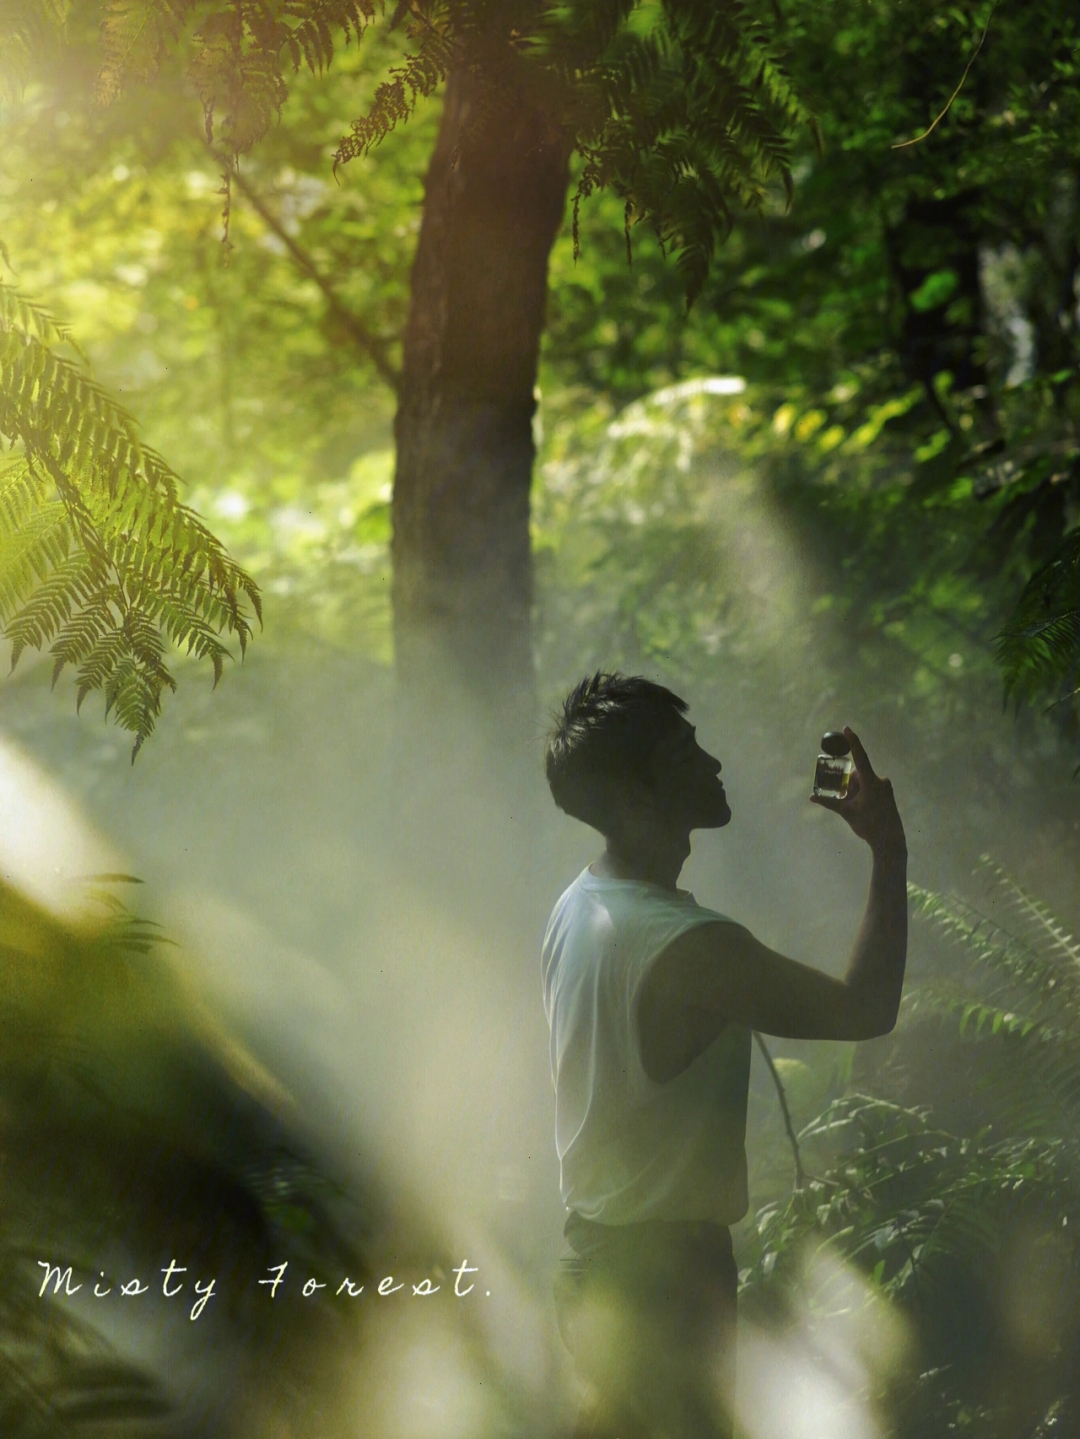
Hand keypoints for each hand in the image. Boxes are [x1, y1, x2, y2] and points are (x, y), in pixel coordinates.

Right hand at [811, 727, 905, 856]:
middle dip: (847, 784)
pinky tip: (862, 808)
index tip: (847, 728)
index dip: (853, 741)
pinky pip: (870, 786)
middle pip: (856, 774)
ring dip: (854, 790)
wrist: (890, 840)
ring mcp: (885, 785)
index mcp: (871, 782)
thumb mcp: (846, 812)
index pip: (860, 756)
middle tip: (846, 800)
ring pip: (863, 781)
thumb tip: (811, 797)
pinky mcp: (887, 791)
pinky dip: (861, 793)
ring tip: (856, 807)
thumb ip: (829, 802)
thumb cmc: (868, 825)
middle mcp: (880, 780)